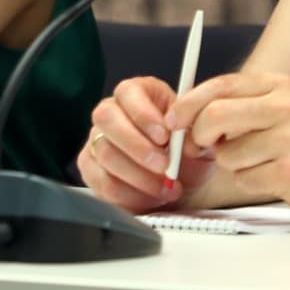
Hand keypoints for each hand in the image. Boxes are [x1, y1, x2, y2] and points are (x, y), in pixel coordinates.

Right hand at [79, 76, 217, 212]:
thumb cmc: (189, 153)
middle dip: (138, 146)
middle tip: (164, 166)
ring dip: (138, 175)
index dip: (144, 113)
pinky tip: (149, 197)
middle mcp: (113, 112)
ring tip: (165, 186)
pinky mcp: (90, 169)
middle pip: (107, 118)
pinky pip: (101, 182)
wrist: (185, 183)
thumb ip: (193, 132)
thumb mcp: (198, 139)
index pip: (129, 92)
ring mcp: (97, 140)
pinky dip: (128, 194)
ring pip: (105, 153)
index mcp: (140, 92)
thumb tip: (184, 137)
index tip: (165, 136)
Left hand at [177, 70, 289, 223]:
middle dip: (201, 137)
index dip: (189, 103)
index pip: (222, 85)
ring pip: (227, 154)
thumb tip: (187, 117)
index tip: (172, 121)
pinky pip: (244, 179)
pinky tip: (274, 178)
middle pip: (215, 115)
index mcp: (282, 86)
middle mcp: (288, 106)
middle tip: (206, 149)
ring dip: (233, 166)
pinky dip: (250, 183)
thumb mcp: (284, 111)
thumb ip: (242, 107)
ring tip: (262, 163)